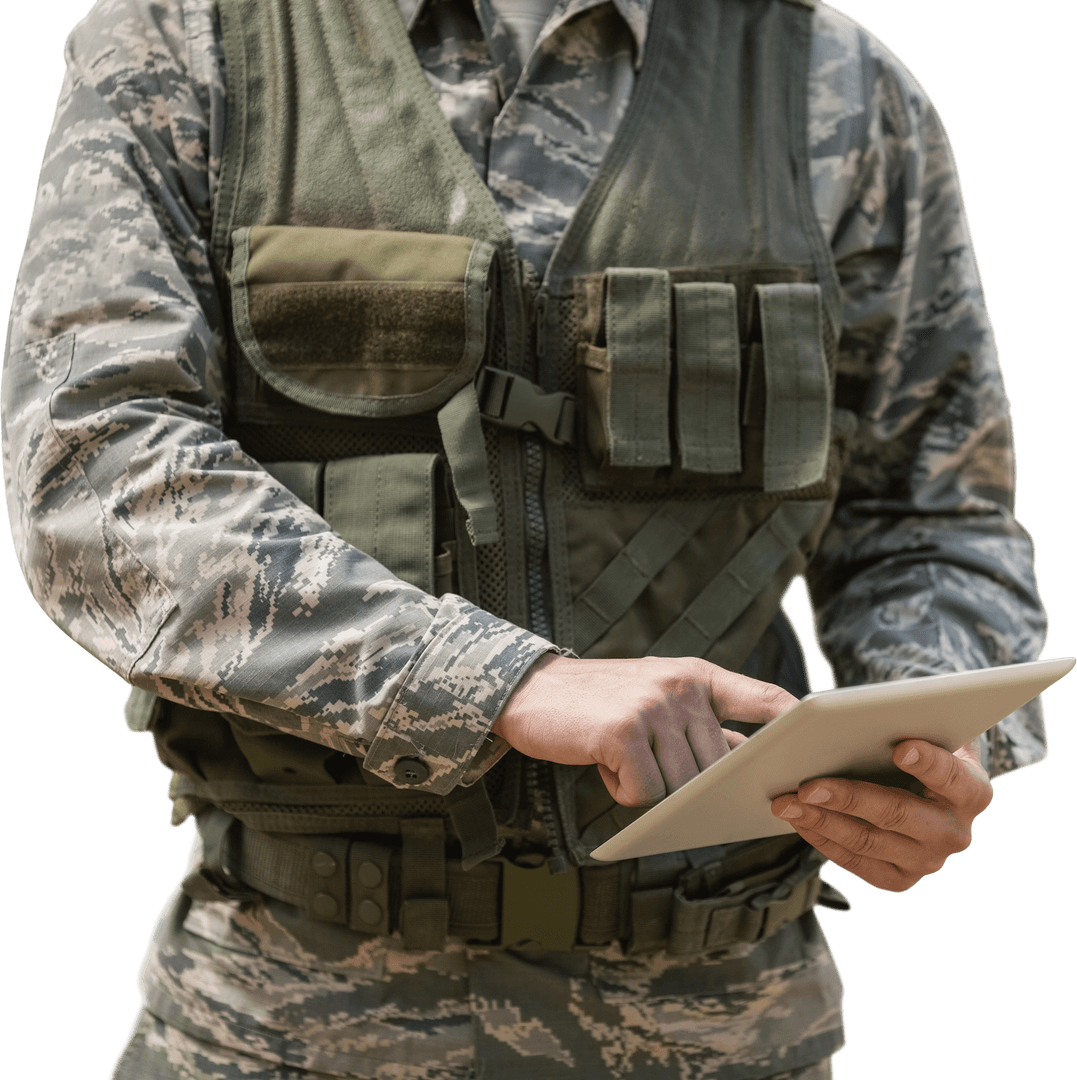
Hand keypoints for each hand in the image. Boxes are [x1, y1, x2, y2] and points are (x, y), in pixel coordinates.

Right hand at [494, 654, 795, 805]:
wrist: (531, 691)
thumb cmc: (599, 703)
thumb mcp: (657, 699)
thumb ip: (702, 725)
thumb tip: (748, 764)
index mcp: (697, 676)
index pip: (766, 699)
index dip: (798, 726)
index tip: (821, 747)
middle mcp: (681, 687)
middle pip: (718, 767)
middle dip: (689, 784)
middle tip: (647, 767)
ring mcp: (653, 707)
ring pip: (681, 786)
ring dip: (648, 786)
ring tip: (619, 755)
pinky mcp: (622, 732)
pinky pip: (644, 792)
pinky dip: (621, 790)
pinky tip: (603, 761)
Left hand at [769, 738, 992, 890]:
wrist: (925, 792)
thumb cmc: (919, 751)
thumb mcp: (925, 732)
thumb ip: (909, 722)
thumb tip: (865, 713)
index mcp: (971, 791)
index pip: (953, 777)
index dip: (929, 763)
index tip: (901, 748)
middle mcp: (955, 833)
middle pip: (898, 815)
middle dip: (848, 799)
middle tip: (809, 786)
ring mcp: (928, 861)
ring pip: (868, 842)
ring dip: (821, 821)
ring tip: (787, 802)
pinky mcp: (900, 879)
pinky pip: (856, 863)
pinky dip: (822, 840)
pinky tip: (799, 819)